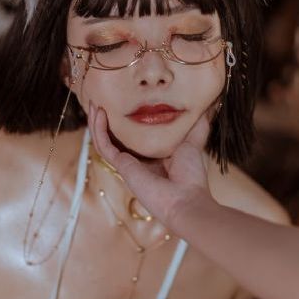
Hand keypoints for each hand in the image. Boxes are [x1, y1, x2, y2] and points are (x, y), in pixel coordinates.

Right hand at [88, 102, 214, 232]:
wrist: (186, 199)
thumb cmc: (192, 177)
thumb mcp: (193, 143)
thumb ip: (196, 127)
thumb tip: (205, 107)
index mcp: (152, 157)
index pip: (132, 136)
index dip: (123, 120)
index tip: (119, 101)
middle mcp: (136, 160)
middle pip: (114, 137)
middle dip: (104, 119)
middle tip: (99, 99)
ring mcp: (127, 164)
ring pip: (104, 141)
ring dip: (96, 122)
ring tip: (93, 102)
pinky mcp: (122, 166)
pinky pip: (105, 146)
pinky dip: (99, 130)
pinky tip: (99, 113)